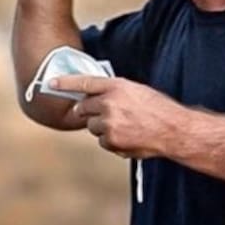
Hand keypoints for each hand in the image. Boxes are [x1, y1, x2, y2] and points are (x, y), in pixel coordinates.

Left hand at [50, 75, 182, 157]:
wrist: (174, 130)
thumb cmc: (159, 110)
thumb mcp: (137, 92)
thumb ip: (115, 93)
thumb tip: (97, 99)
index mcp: (117, 86)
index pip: (84, 82)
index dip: (65, 82)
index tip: (50, 83)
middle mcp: (109, 103)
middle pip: (83, 108)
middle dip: (88, 111)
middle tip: (104, 114)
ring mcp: (108, 123)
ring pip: (92, 126)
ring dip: (102, 127)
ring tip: (126, 127)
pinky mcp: (110, 141)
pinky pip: (102, 141)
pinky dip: (112, 141)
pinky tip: (129, 137)